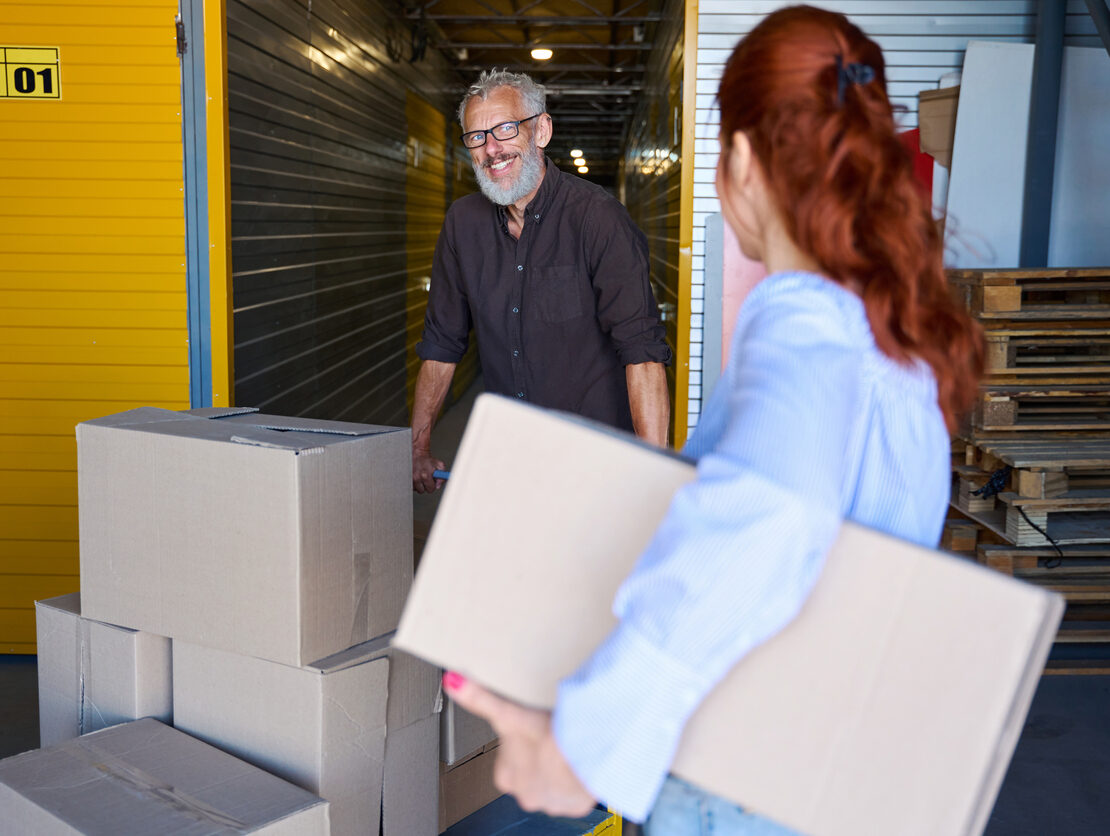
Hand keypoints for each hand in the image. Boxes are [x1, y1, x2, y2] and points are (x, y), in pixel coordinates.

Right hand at [412, 450, 445, 493]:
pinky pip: (412, 486)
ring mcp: (411, 478)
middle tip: (427, 479)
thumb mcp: (440, 466)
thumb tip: (438, 485)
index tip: (432, 482)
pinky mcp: (407, 478)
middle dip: (426, 486)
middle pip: (423, 491)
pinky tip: (417, 477)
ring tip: (422, 477)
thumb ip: (442, 476)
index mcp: (425, 475)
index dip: (432, 486)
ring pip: (417, 489)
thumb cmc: (429, 460)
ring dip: (420, 485)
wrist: (417, 454)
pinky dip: (415, 483)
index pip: (430, 489)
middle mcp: (417, 477)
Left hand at [444, 672, 596, 817]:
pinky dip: (577, 775)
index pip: (508, 759)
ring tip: (565, 744)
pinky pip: (574, 790)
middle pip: (530, 772)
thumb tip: (452, 683)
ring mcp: (551, 802)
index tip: (530, 727)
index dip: (520, 740)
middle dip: (539, 755)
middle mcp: (526, 795)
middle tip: (550, 734)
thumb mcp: (507, 713)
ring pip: (552, 782)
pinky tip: (578, 758)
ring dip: (558, 766)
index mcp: (506, 777)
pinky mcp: (575, 805)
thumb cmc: (547, 736)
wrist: (586, 752)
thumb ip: (479, 700)